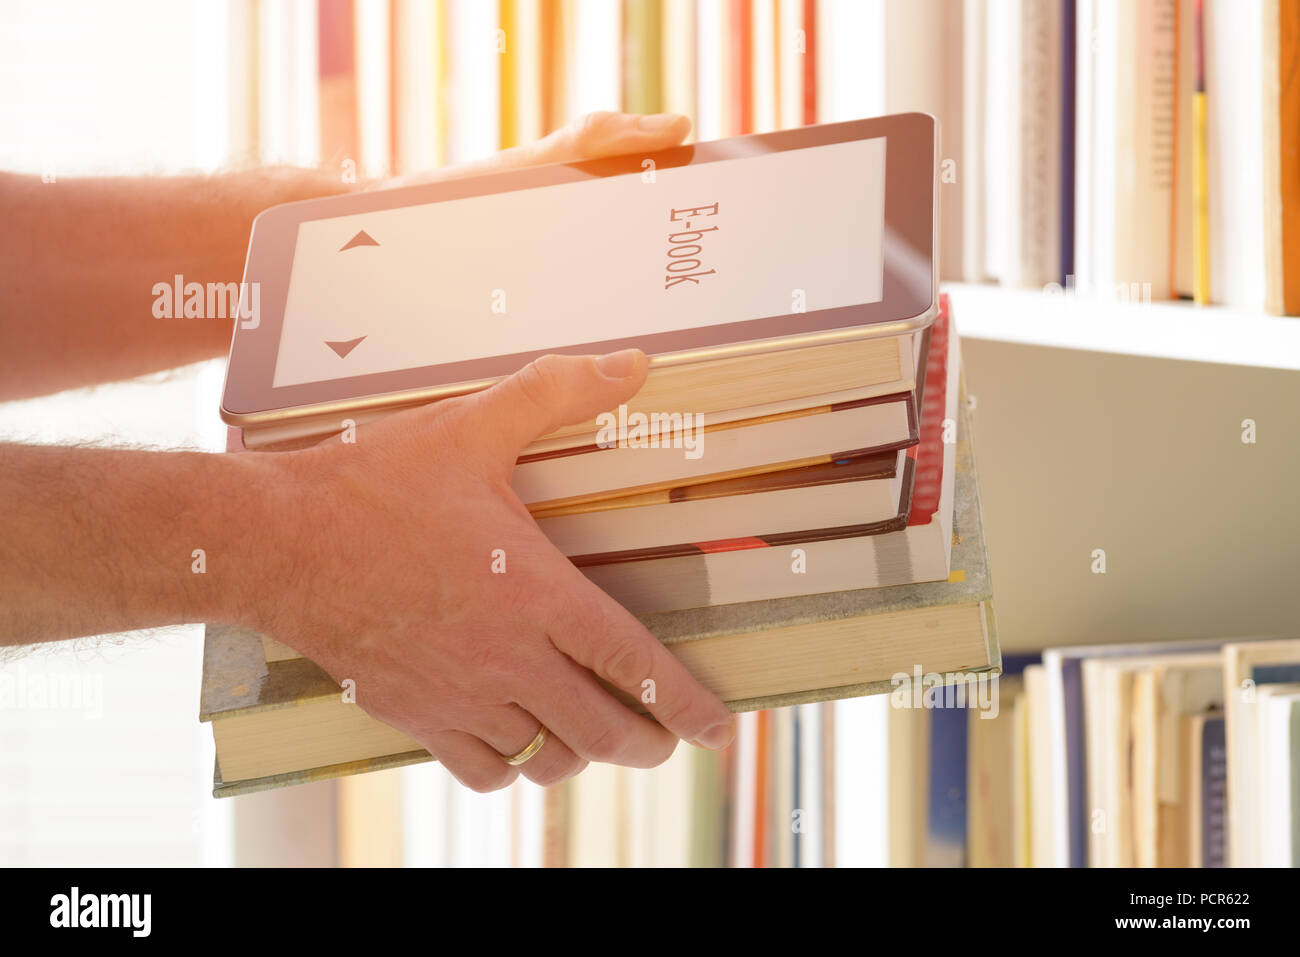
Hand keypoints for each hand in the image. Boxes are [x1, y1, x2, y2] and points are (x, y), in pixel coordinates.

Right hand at [246, 113, 732, 792]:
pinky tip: (515, 739)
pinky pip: (481, 773)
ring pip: (547, 760)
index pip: (633, 667)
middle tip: (663, 736)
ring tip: (590, 730)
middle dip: (648, 742)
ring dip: (581, 753)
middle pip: (603, 732)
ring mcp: (459, 696)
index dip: (687, 706)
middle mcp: (506, 658)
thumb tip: (634, 363)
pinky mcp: (414, 714)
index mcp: (534, 594)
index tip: (720, 732)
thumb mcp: (470, 429)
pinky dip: (510, 768)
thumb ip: (557, 394)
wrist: (273, 542)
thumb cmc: (371, 485)